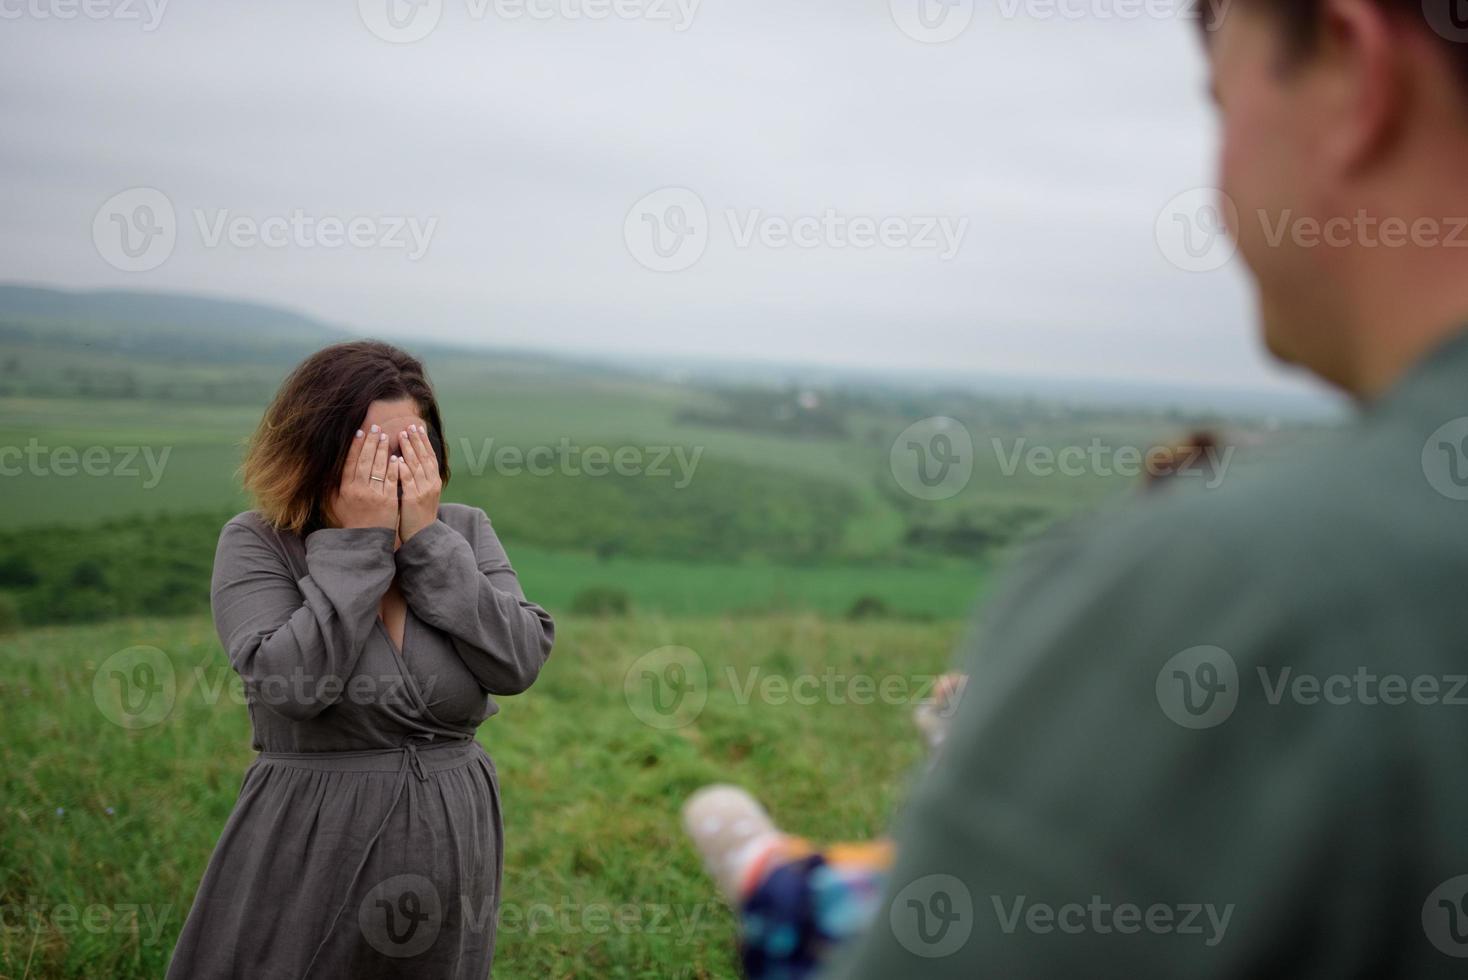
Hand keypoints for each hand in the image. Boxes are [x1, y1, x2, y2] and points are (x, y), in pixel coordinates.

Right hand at [326, 423, 398, 529]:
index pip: (350, 462)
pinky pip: (392, 480)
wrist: (366, 540)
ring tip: (385, 436)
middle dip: (371, 442)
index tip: (359, 432)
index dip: (355, 446)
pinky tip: (395, 456)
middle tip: (375, 427)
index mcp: (346, 489)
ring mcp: (375, 495)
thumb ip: (332, 485)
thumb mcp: (335, 503)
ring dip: (382, 450)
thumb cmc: (351, 519)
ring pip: (379, 467)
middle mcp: (359, 490)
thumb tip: (329, 466)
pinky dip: (393, 467)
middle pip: (365, 461)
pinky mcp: (389, 500)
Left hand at [395, 422, 441, 541]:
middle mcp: (432, 483)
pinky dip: (402, 468)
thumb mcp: (423, 494)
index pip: (430, 456)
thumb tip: (409, 461)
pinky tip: (396, 459)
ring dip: (409, 449)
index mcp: (434, 481)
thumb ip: (419, 479)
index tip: (418, 428)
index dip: (424, 442)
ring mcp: (423, 491)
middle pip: (424, 457)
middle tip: (409, 426)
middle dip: (417, 441)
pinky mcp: (413, 499)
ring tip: (402, 435)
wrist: (423, 536)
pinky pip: (407, 480)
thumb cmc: (419, 515)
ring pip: (417, 465)